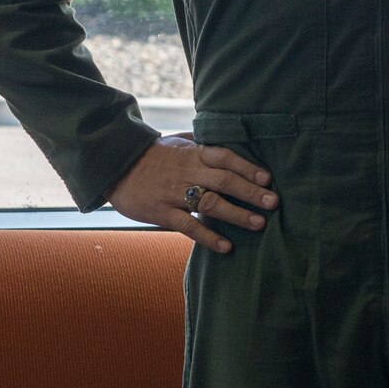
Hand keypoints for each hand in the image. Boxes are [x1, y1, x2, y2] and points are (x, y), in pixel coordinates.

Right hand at [106, 133, 278, 252]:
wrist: (114, 167)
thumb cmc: (151, 155)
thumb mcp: (176, 142)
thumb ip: (201, 143)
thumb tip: (226, 141)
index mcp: (193, 154)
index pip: (225, 157)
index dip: (247, 167)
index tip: (268, 178)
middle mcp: (187, 172)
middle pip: (224, 181)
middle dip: (251, 192)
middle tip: (274, 203)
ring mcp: (175, 193)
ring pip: (210, 203)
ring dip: (237, 214)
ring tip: (258, 224)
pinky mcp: (162, 213)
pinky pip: (189, 226)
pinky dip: (209, 237)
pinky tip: (226, 246)